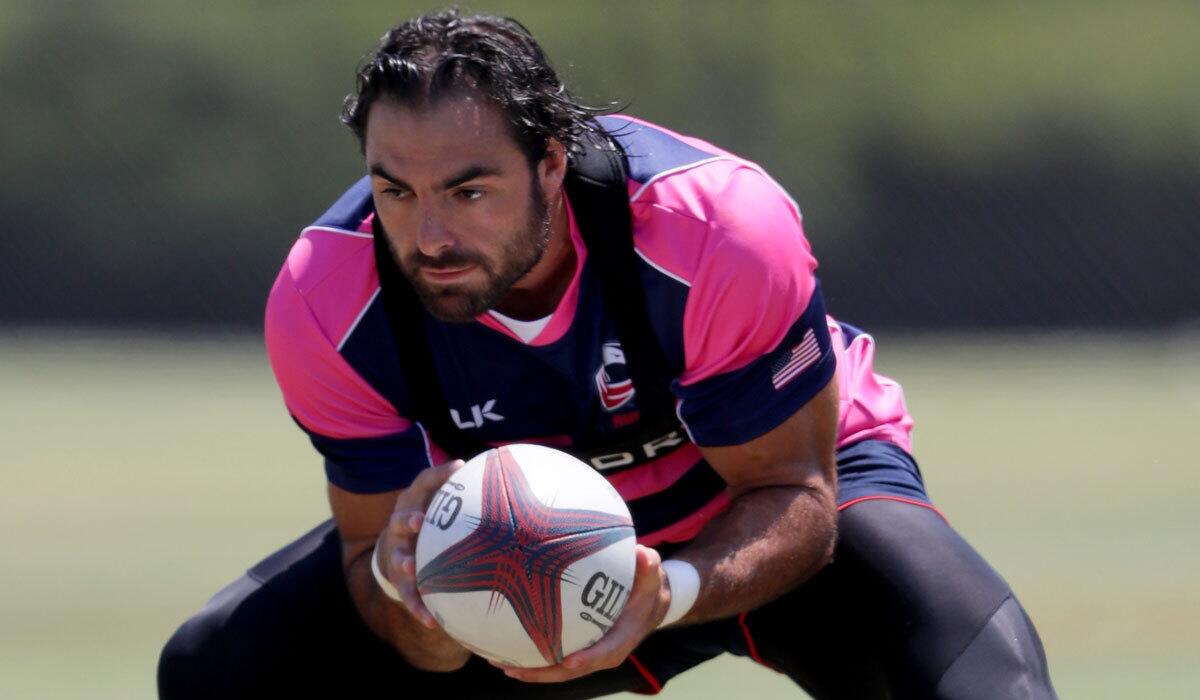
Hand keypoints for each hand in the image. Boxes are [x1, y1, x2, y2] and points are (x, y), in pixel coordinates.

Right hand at [377, 459, 464, 628]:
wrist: (398, 549)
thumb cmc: (431, 519)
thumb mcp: (441, 500)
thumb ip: (461, 488)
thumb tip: (488, 469)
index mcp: (416, 502)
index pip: (424, 484)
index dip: (437, 477)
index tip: (454, 470)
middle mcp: (401, 526)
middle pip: (400, 520)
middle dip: (407, 519)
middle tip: (417, 522)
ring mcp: (398, 553)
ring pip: (398, 557)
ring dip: (403, 561)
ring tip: (410, 568)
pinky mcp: (399, 580)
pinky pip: (408, 595)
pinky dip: (417, 607)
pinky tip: (431, 621)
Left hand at [496, 544, 669, 682]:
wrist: (648, 603)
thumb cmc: (646, 587)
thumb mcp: (650, 575)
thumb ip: (647, 565)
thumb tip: (641, 553)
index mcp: (621, 639)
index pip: (603, 654)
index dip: (586, 660)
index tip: (568, 661)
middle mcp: (602, 653)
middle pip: (570, 671)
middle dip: (542, 673)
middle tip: (513, 669)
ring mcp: (587, 654)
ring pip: (556, 669)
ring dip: (528, 669)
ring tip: (498, 663)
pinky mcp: (576, 648)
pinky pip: (552, 656)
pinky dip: (530, 655)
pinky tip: (504, 647)